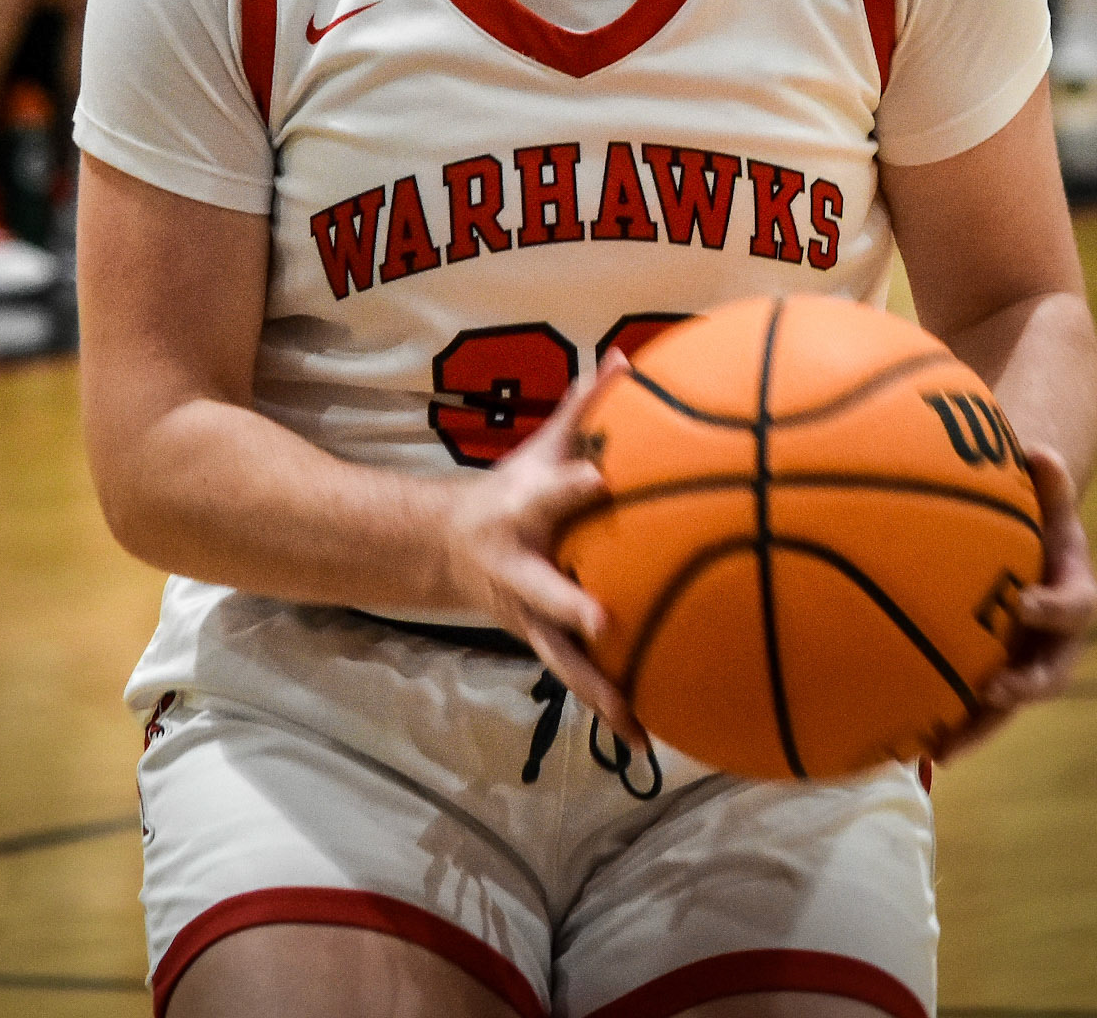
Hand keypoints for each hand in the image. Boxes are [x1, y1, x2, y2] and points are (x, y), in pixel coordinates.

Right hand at [443, 354, 644, 748]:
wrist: (448, 550)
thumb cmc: (512, 490)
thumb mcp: (540, 447)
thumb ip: (584, 407)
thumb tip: (627, 356)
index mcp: (526, 510)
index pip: (552, 490)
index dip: (574, 483)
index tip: (599, 478)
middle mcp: (523, 567)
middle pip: (546, 590)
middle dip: (571, 605)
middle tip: (605, 621)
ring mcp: (530, 615)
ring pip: (561, 656)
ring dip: (597, 689)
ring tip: (636, 720)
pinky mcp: (542, 644)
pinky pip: (578, 681)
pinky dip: (610, 711)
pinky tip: (647, 740)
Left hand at [932, 445, 1096, 761]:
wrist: (1028, 545)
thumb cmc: (1035, 515)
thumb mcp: (1045, 494)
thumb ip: (1046, 478)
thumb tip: (1040, 450)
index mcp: (1071, 592)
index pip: (1074, 606)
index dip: (1053, 609)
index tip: (1024, 604)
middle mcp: (1053, 638)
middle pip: (1048, 674)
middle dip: (1023, 688)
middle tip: (994, 693)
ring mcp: (1023, 661)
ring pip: (1007, 705)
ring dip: (979, 726)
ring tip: (941, 748)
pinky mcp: (992, 675)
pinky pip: (972, 706)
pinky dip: (945, 723)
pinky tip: (905, 740)